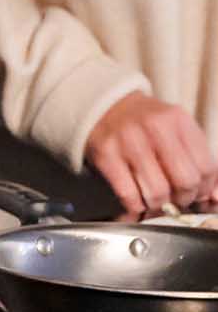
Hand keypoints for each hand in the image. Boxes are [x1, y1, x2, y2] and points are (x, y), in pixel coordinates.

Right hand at [85, 91, 217, 215]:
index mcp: (178, 120)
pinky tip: (137, 201)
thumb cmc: (148, 124)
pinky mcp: (106, 153)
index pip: (206, 167)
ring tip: (156, 200)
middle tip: (176, 198)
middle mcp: (154, 127)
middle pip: (184, 181)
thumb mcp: (178, 131)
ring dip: (159, 205)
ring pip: (157, 192)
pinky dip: (136, 206)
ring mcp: (128, 140)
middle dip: (183, 198)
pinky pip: (128, 194)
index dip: (205, 189)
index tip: (197, 193)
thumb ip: (199, 160)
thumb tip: (216, 198)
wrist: (106, 105)